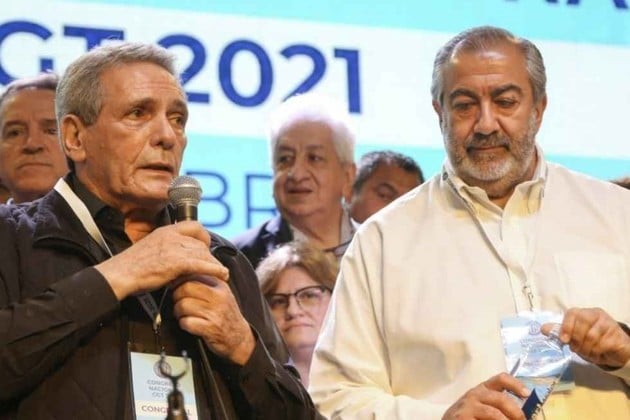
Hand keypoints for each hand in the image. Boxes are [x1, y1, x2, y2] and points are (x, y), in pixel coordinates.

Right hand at [95, 221, 228, 299]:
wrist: (119, 274)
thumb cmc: (132, 266)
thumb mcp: (151, 247)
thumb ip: (166, 246)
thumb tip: (178, 252)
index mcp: (165, 230)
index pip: (193, 225)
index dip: (203, 236)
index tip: (206, 246)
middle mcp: (171, 236)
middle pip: (200, 241)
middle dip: (208, 254)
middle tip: (211, 265)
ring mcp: (174, 248)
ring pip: (203, 253)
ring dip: (213, 263)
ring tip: (220, 272)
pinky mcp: (175, 263)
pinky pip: (201, 264)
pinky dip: (214, 269)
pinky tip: (222, 274)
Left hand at [172, 278, 254, 365]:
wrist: (240, 337)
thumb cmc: (226, 314)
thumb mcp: (222, 293)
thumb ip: (206, 282)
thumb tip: (181, 274)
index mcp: (220, 285)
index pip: (194, 274)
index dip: (179, 280)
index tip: (175, 285)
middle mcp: (219, 297)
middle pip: (185, 288)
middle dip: (176, 296)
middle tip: (178, 302)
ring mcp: (215, 313)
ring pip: (183, 305)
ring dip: (178, 312)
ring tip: (183, 315)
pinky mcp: (211, 328)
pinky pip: (186, 322)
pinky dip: (183, 324)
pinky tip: (189, 324)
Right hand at [442, 373, 527, 419]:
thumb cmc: (470, 414)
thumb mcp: (483, 406)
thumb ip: (500, 406)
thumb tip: (524, 415)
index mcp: (483, 389)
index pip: (500, 379)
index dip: (515, 385)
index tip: (527, 395)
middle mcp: (475, 394)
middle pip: (501, 398)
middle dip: (516, 412)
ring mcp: (467, 407)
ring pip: (494, 414)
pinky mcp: (462, 418)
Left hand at [541, 307, 629, 367]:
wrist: (615, 349)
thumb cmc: (592, 340)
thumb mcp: (575, 335)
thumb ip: (561, 331)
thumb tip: (543, 328)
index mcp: (583, 312)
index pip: (572, 313)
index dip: (566, 326)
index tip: (564, 340)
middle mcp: (596, 314)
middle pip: (582, 323)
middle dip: (576, 340)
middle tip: (576, 349)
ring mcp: (608, 324)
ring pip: (591, 336)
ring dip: (585, 349)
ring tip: (586, 353)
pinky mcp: (617, 336)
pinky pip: (602, 345)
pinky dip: (596, 353)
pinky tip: (596, 355)